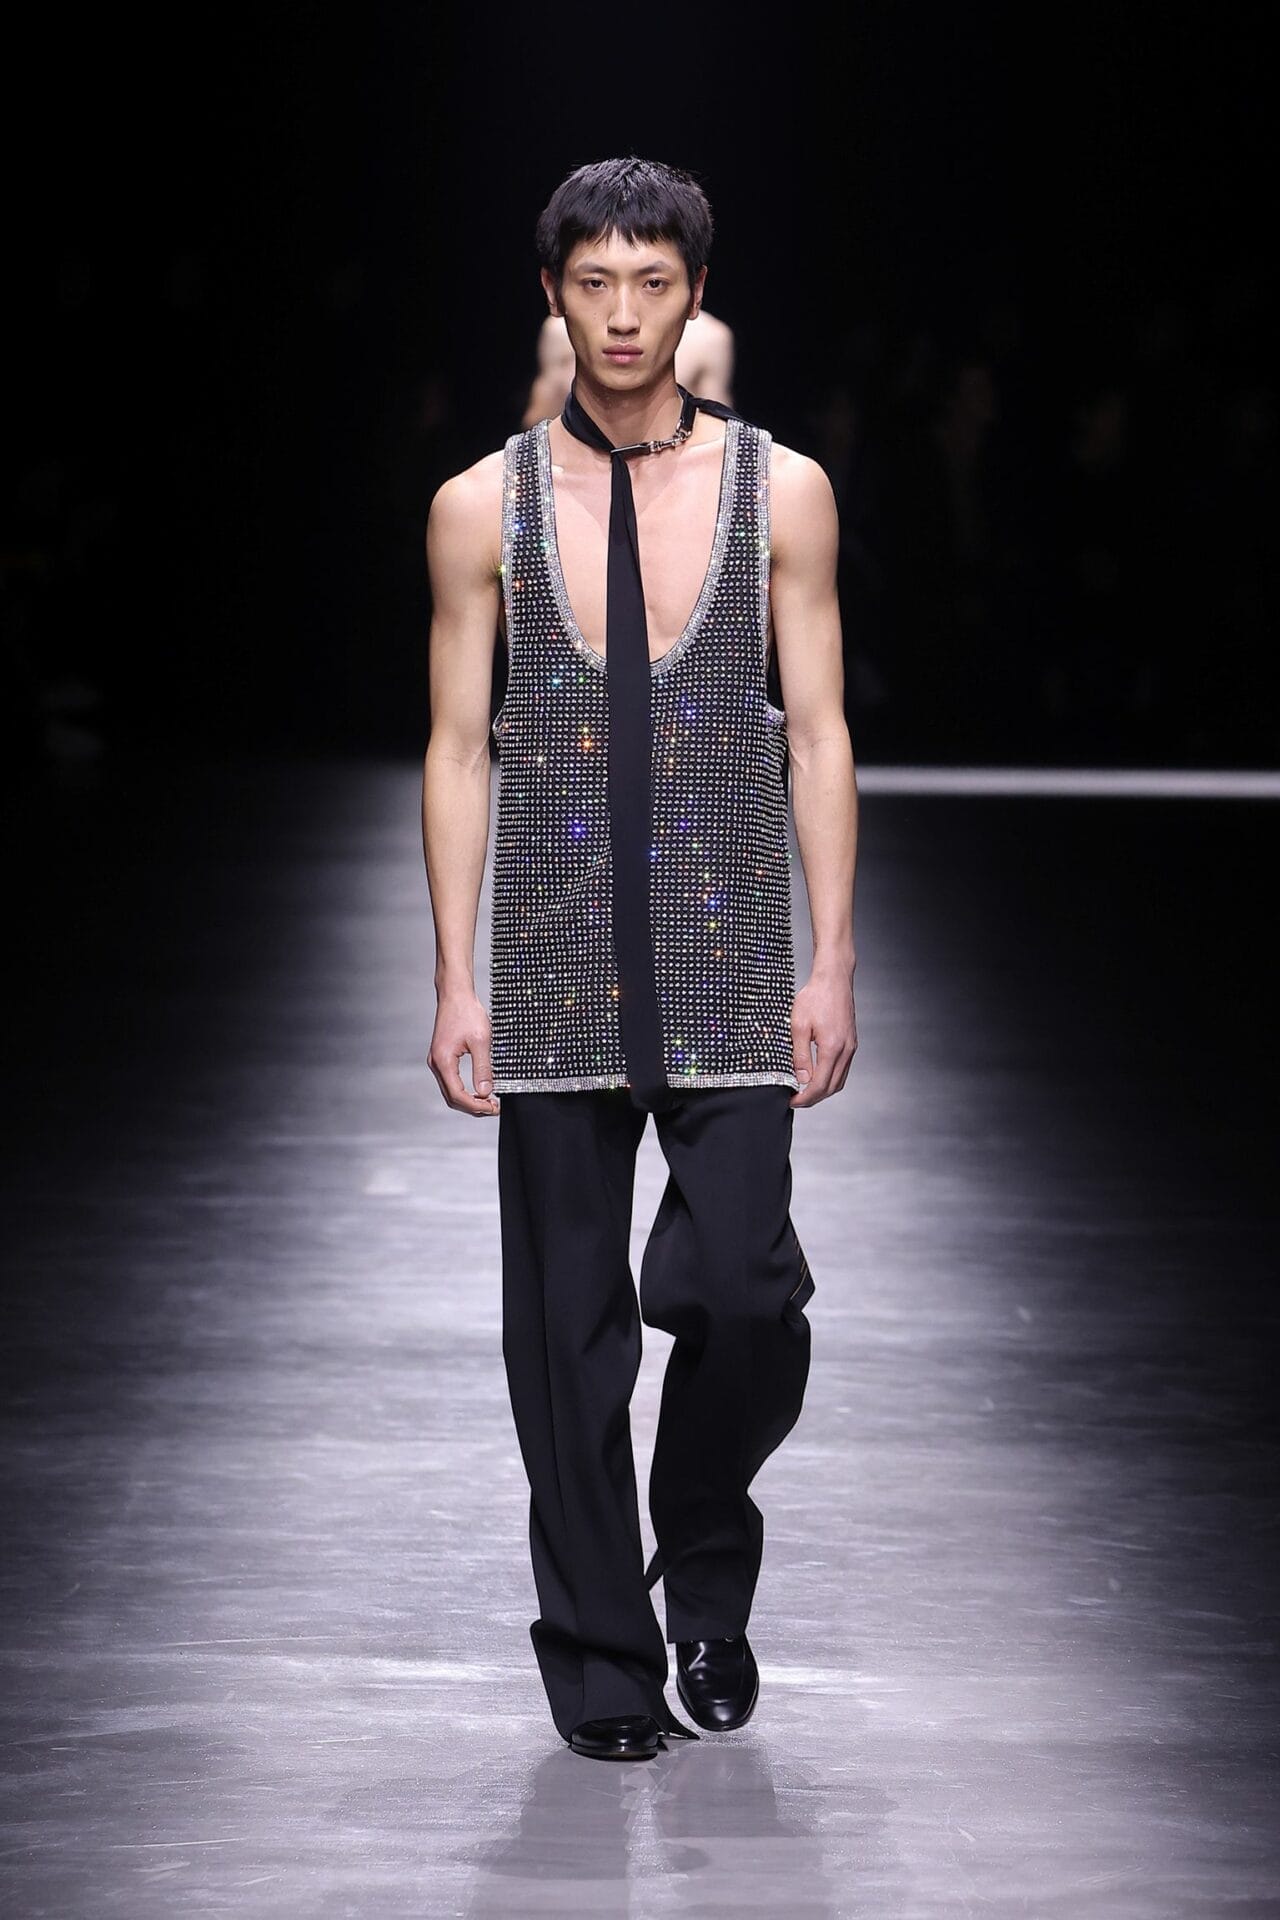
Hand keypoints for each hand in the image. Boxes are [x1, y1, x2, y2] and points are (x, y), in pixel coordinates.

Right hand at [428, 991, 500, 1115]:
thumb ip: (483, 1068)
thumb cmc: (466, 1012)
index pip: (457, 1095)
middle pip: (451, 1098)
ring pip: (450, 1091)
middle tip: (493, 1108)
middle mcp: (436, 1063)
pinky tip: (477, 1089)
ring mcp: (437, 1061)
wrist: (455, 994)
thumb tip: (485, 1092)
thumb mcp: (481, 1041)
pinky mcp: (442, 1057)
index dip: (476, 1106)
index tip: (493, 1108)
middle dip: (473, 1107)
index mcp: (443, 1061)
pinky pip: (451, 1081)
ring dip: (468, 1100)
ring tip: (488, 1101)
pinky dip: (464, 1090)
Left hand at [789, 968, 856, 1108]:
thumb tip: (801, 1080)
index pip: (820, 1085)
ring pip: (839, 1080)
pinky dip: (830, 1078)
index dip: (805, 1098)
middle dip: (814, 1098)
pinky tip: (817, 1075)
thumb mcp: (799, 1025)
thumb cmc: (815, 997)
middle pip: (832, 1087)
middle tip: (796, 1100)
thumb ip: (800, 1055)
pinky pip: (843, 1069)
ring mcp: (851, 1047)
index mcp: (832, 1048)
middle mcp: (846, 1050)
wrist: (833, 979)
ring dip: (823, 1090)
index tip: (792, 1101)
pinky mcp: (851, 1043)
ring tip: (804, 1090)